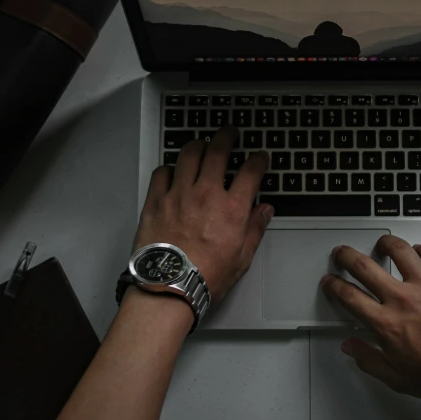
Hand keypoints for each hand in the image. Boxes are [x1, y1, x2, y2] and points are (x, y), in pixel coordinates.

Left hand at [135, 126, 272, 301]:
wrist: (169, 287)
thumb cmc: (205, 277)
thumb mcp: (241, 258)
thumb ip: (254, 229)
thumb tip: (264, 211)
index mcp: (232, 209)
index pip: (251, 172)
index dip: (259, 159)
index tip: (261, 156)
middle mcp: (206, 194)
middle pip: (218, 152)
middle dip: (227, 137)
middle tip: (230, 132)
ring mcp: (178, 194)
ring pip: (189, 154)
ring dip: (198, 144)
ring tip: (202, 143)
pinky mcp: (156, 200)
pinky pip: (162, 172)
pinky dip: (170, 167)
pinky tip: (174, 170)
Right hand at [321, 236, 420, 406]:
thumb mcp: (398, 379)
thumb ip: (370, 360)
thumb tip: (351, 347)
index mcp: (386, 324)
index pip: (349, 297)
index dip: (334, 285)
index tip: (331, 281)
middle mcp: (403, 300)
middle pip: (364, 266)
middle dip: (346, 256)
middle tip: (342, 253)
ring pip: (398, 250)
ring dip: (385, 243)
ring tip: (381, 243)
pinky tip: (419, 251)